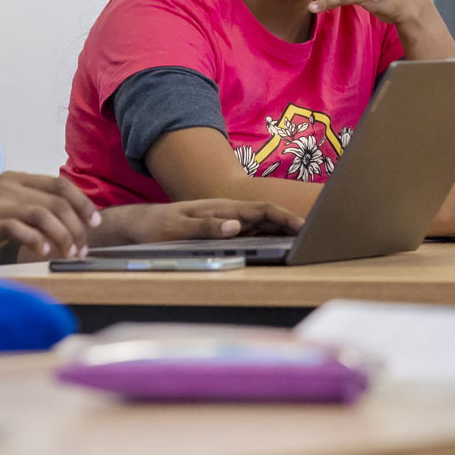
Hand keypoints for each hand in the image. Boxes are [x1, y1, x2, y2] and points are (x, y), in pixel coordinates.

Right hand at [0, 172, 99, 269]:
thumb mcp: (2, 211)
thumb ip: (29, 208)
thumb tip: (67, 220)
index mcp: (13, 180)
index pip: (58, 184)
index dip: (82, 202)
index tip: (95, 222)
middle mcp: (6, 186)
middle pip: (56, 200)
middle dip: (76, 225)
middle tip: (81, 248)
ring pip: (43, 213)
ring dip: (63, 236)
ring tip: (68, 254)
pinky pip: (20, 228)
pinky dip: (37, 240)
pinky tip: (44, 252)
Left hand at [102, 200, 304, 245]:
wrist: (139, 225)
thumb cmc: (157, 226)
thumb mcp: (178, 229)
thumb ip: (207, 228)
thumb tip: (237, 227)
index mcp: (221, 208)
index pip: (261, 209)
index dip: (284, 217)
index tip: (305, 227)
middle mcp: (227, 212)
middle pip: (267, 216)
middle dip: (291, 223)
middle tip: (315, 236)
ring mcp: (225, 221)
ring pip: (261, 224)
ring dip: (281, 231)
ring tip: (303, 242)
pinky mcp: (221, 230)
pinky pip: (250, 233)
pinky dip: (267, 237)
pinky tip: (277, 246)